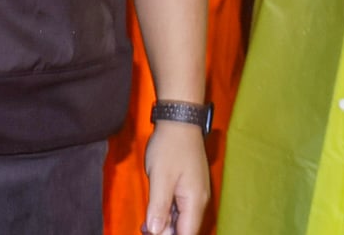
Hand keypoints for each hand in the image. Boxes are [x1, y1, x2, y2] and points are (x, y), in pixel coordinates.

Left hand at [142, 119, 210, 234]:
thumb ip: (158, 207)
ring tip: (144, 224)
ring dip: (164, 225)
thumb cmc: (170, 146)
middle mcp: (199, 200)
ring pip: (181, 220)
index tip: (152, 233)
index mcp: (195, 201)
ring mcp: (195, 193)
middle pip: (184, 229)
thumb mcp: (161, 178)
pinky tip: (151, 213)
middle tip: (143, 228)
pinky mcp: (189, 188)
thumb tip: (155, 232)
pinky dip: (166, 214)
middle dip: (164, 232)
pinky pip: (179, 209)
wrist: (179, 120)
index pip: (187, 234)